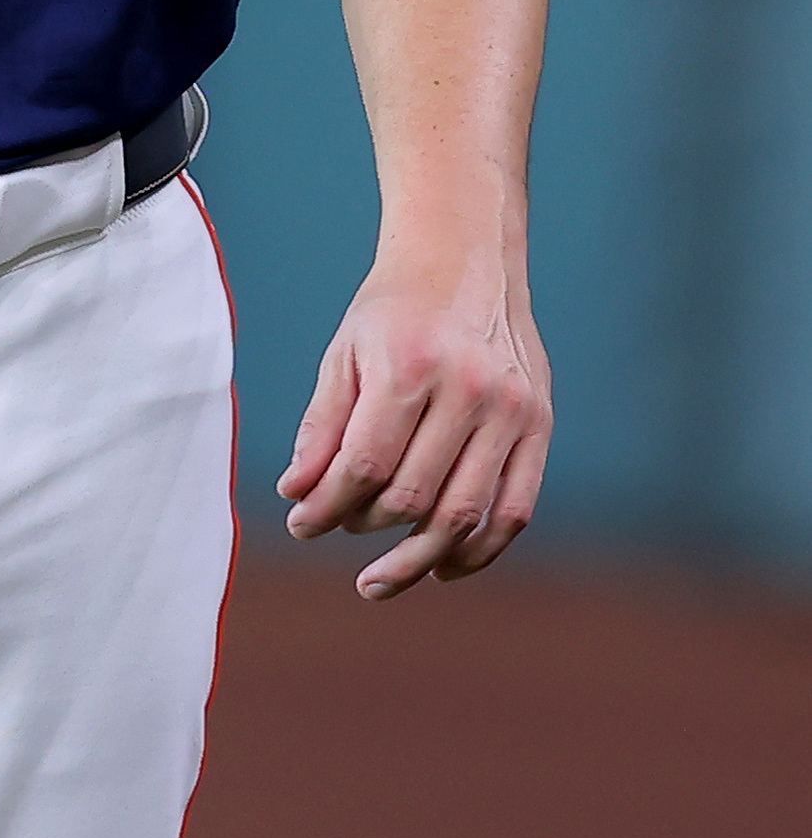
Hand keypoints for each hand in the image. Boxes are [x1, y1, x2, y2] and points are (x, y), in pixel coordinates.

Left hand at [277, 248, 551, 599]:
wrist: (466, 256)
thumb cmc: (394, 310)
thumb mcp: (345, 354)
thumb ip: (323, 426)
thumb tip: (298, 495)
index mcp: (410, 366)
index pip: (365, 465)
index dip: (327, 507)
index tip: (301, 524)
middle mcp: (469, 388)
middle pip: (413, 496)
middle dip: (364, 528)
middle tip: (337, 533)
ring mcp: (513, 409)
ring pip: (465, 514)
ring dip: (418, 560)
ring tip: (379, 581)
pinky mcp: (541, 425)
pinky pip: (516, 510)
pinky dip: (479, 551)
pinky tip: (443, 569)